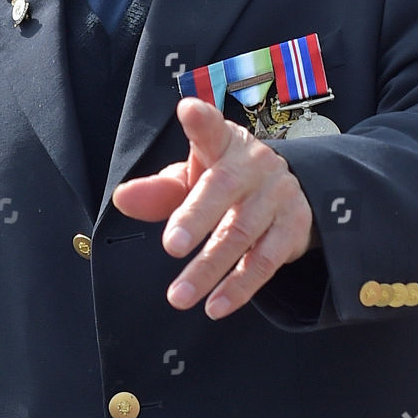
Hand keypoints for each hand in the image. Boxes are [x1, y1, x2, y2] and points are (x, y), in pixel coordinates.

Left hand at [112, 96, 314, 317]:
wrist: (291, 194)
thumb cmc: (227, 182)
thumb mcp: (194, 179)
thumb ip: (160, 191)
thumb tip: (123, 199)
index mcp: (225, 143)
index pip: (212, 128)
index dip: (202, 120)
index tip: (188, 111)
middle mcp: (255, 164)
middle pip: (223, 189)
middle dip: (196, 217)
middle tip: (171, 245)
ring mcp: (279, 195)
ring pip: (241, 233)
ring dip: (209, 269)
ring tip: (179, 296)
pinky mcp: (294, 228)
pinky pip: (266, 261)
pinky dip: (240, 287)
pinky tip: (216, 306)